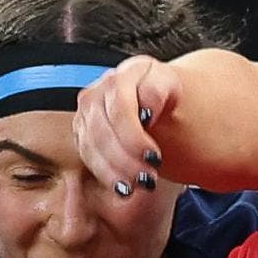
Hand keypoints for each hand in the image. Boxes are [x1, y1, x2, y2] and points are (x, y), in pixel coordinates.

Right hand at [76, 55, 182, 197]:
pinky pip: (88, 154)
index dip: (134, 136)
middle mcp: (105, 85)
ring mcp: (90, 107)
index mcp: (132, 70)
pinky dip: (106, 174)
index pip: (121, 104)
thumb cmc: (173, 99)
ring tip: (138, 186)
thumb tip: (144, 111)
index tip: (155, 158)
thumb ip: (158, 94)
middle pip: (103, 127)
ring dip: (115, 170)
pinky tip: (123, 187)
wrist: (165, 104)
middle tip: (148, 179)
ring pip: (91, 143)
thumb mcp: (175, 92)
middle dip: (125, 158)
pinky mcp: (83, 127)